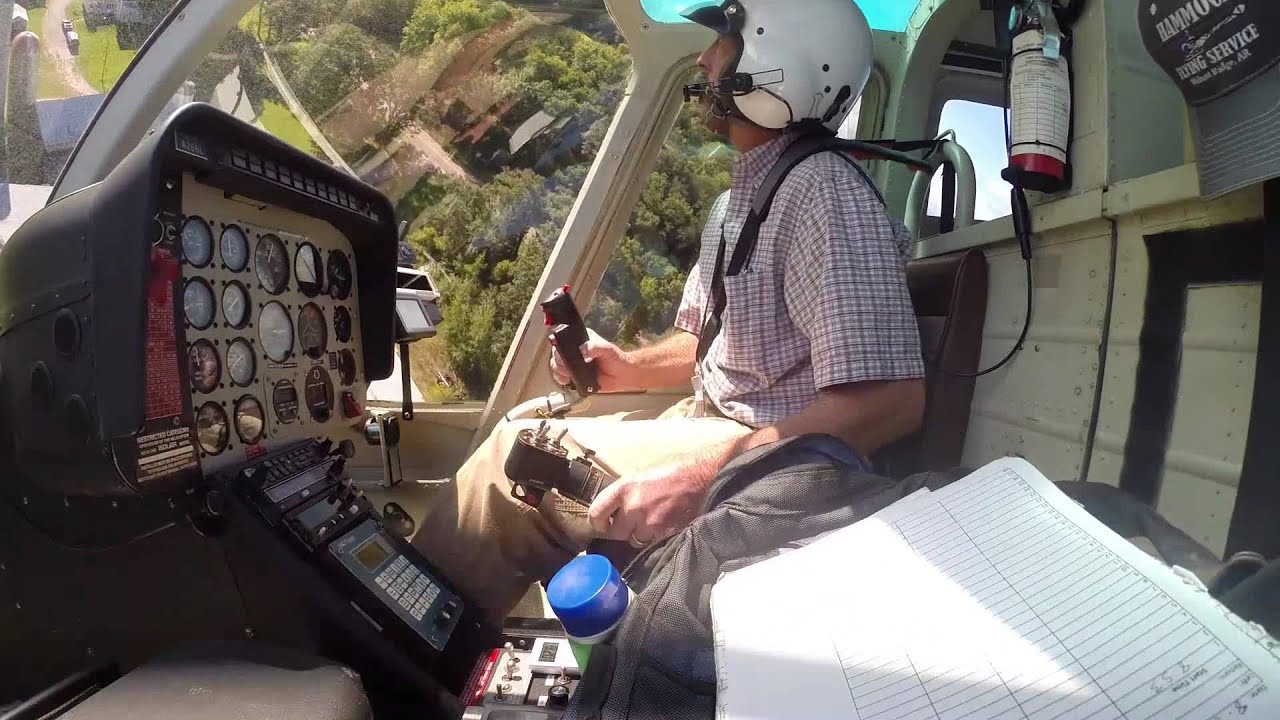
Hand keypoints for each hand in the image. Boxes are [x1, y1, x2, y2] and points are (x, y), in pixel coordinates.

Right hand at [549, 329, 636, 392]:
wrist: (621, 376)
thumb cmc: (615, 359)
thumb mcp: (606, 348)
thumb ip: (594, 347)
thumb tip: (582, 351)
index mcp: (580, 340)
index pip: (563, 339)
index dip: (559, 345)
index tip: (563, 352)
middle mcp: (574, 351)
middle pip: (556, 354)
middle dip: (559, 361)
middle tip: (568, 366)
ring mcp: (572, 364)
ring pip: (555, 366)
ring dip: (560, 372)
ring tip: (570, 374)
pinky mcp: (573, 376)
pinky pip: (560, 378)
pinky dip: (562, 380)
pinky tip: (570, 380)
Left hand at [588, 459, 713, 544]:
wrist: (703, 473)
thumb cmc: (674, 468)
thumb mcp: (641, 474)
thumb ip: (625, 492)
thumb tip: (615, 510)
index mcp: (625, 487)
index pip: (597, 512)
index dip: (597, 523)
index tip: (602, 525)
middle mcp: (634, 506)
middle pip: (615, 533)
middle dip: (621, 531)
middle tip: (630, 524)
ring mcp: (651, 522)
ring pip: (635, 541)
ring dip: (640, 535)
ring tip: (651, 523)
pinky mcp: (667, 532)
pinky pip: (653, 543)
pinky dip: (656, 538)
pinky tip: (664, 525)